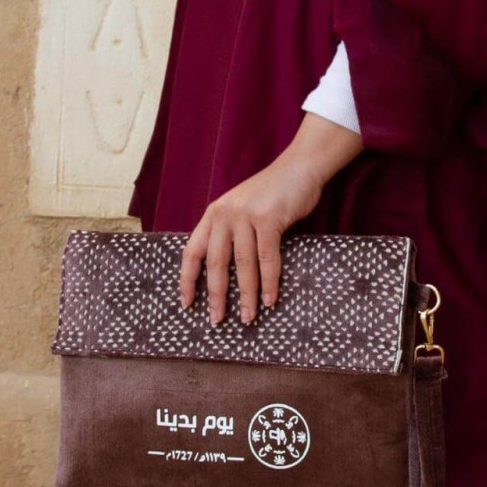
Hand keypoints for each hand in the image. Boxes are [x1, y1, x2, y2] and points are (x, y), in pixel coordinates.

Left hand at [180, 114, 365, 324]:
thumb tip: (227, 272)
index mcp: (213, 213)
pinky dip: (269, 282)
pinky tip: (269, 300)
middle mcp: (224, 214)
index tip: (186, 303)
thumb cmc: (273, 193)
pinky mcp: (268, 219)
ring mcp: (245, 216)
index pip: (192, 251)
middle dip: (216, 295)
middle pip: (216, 262)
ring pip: (243, 264)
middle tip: (217, 319)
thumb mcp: (242, 209)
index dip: (187, 279)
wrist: (300, 167)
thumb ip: (231, 232)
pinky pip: (267, 258)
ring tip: (248, 317)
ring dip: (246, 295)